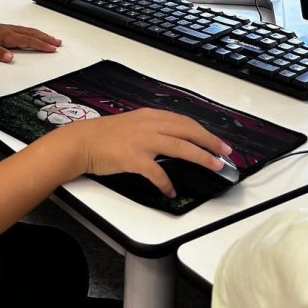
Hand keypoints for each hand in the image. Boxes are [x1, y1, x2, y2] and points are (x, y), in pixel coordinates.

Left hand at [0, 14, 60, 61]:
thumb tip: (10, 58)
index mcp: (5, 35)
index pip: (27, 40)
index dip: (41, 45)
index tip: (52, 49)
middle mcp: (7, 30)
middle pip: (31, 34)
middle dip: (45, 38)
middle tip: (58, 43)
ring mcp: (5, 29)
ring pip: (27, 31)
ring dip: (40, 34)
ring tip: (51, 38)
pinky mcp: (1, 29)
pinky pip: (22, 30)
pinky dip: (31, 32)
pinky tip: (32, 34)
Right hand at [57, 108, 231, 197]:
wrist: (82, 142)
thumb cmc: (105, 135)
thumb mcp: (132, 123)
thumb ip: (152, 129)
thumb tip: (174, 140)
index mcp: (149, 115)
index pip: (184, 121)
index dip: (204, 132)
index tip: (218, 142)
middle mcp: (148, 124)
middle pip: (187, 130)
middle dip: (209, 142)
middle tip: (225, 153)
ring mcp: (142, 140)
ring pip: (179, 147)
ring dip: (200, 157)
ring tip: (213, 167)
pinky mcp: (133, 158)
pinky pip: (157, 173)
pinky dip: (166, 184)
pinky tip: (170, 192)